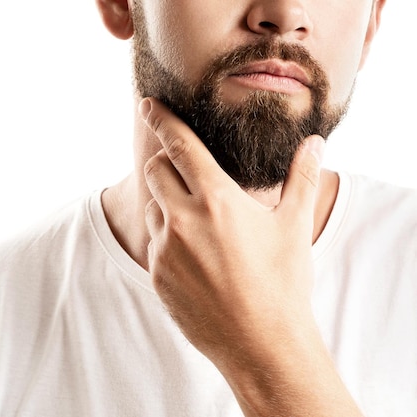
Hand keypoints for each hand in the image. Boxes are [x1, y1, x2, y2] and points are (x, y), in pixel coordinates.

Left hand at [140, 97, 361, 415]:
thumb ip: (301, 177)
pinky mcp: (155, 275)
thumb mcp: (294, 225)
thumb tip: (313, 143)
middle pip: (156, 172)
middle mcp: (182, 219)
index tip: (147, 106)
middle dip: (166, 166)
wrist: (262, 343)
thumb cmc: (282, 281)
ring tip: (201, 229)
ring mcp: (164, 249)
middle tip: (188, 178)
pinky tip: (196, 259)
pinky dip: (167, 241)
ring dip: (168, 208)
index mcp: (216, 199)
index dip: (161, 120)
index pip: (179, 145)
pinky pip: (152, 245)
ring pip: (153, 209)